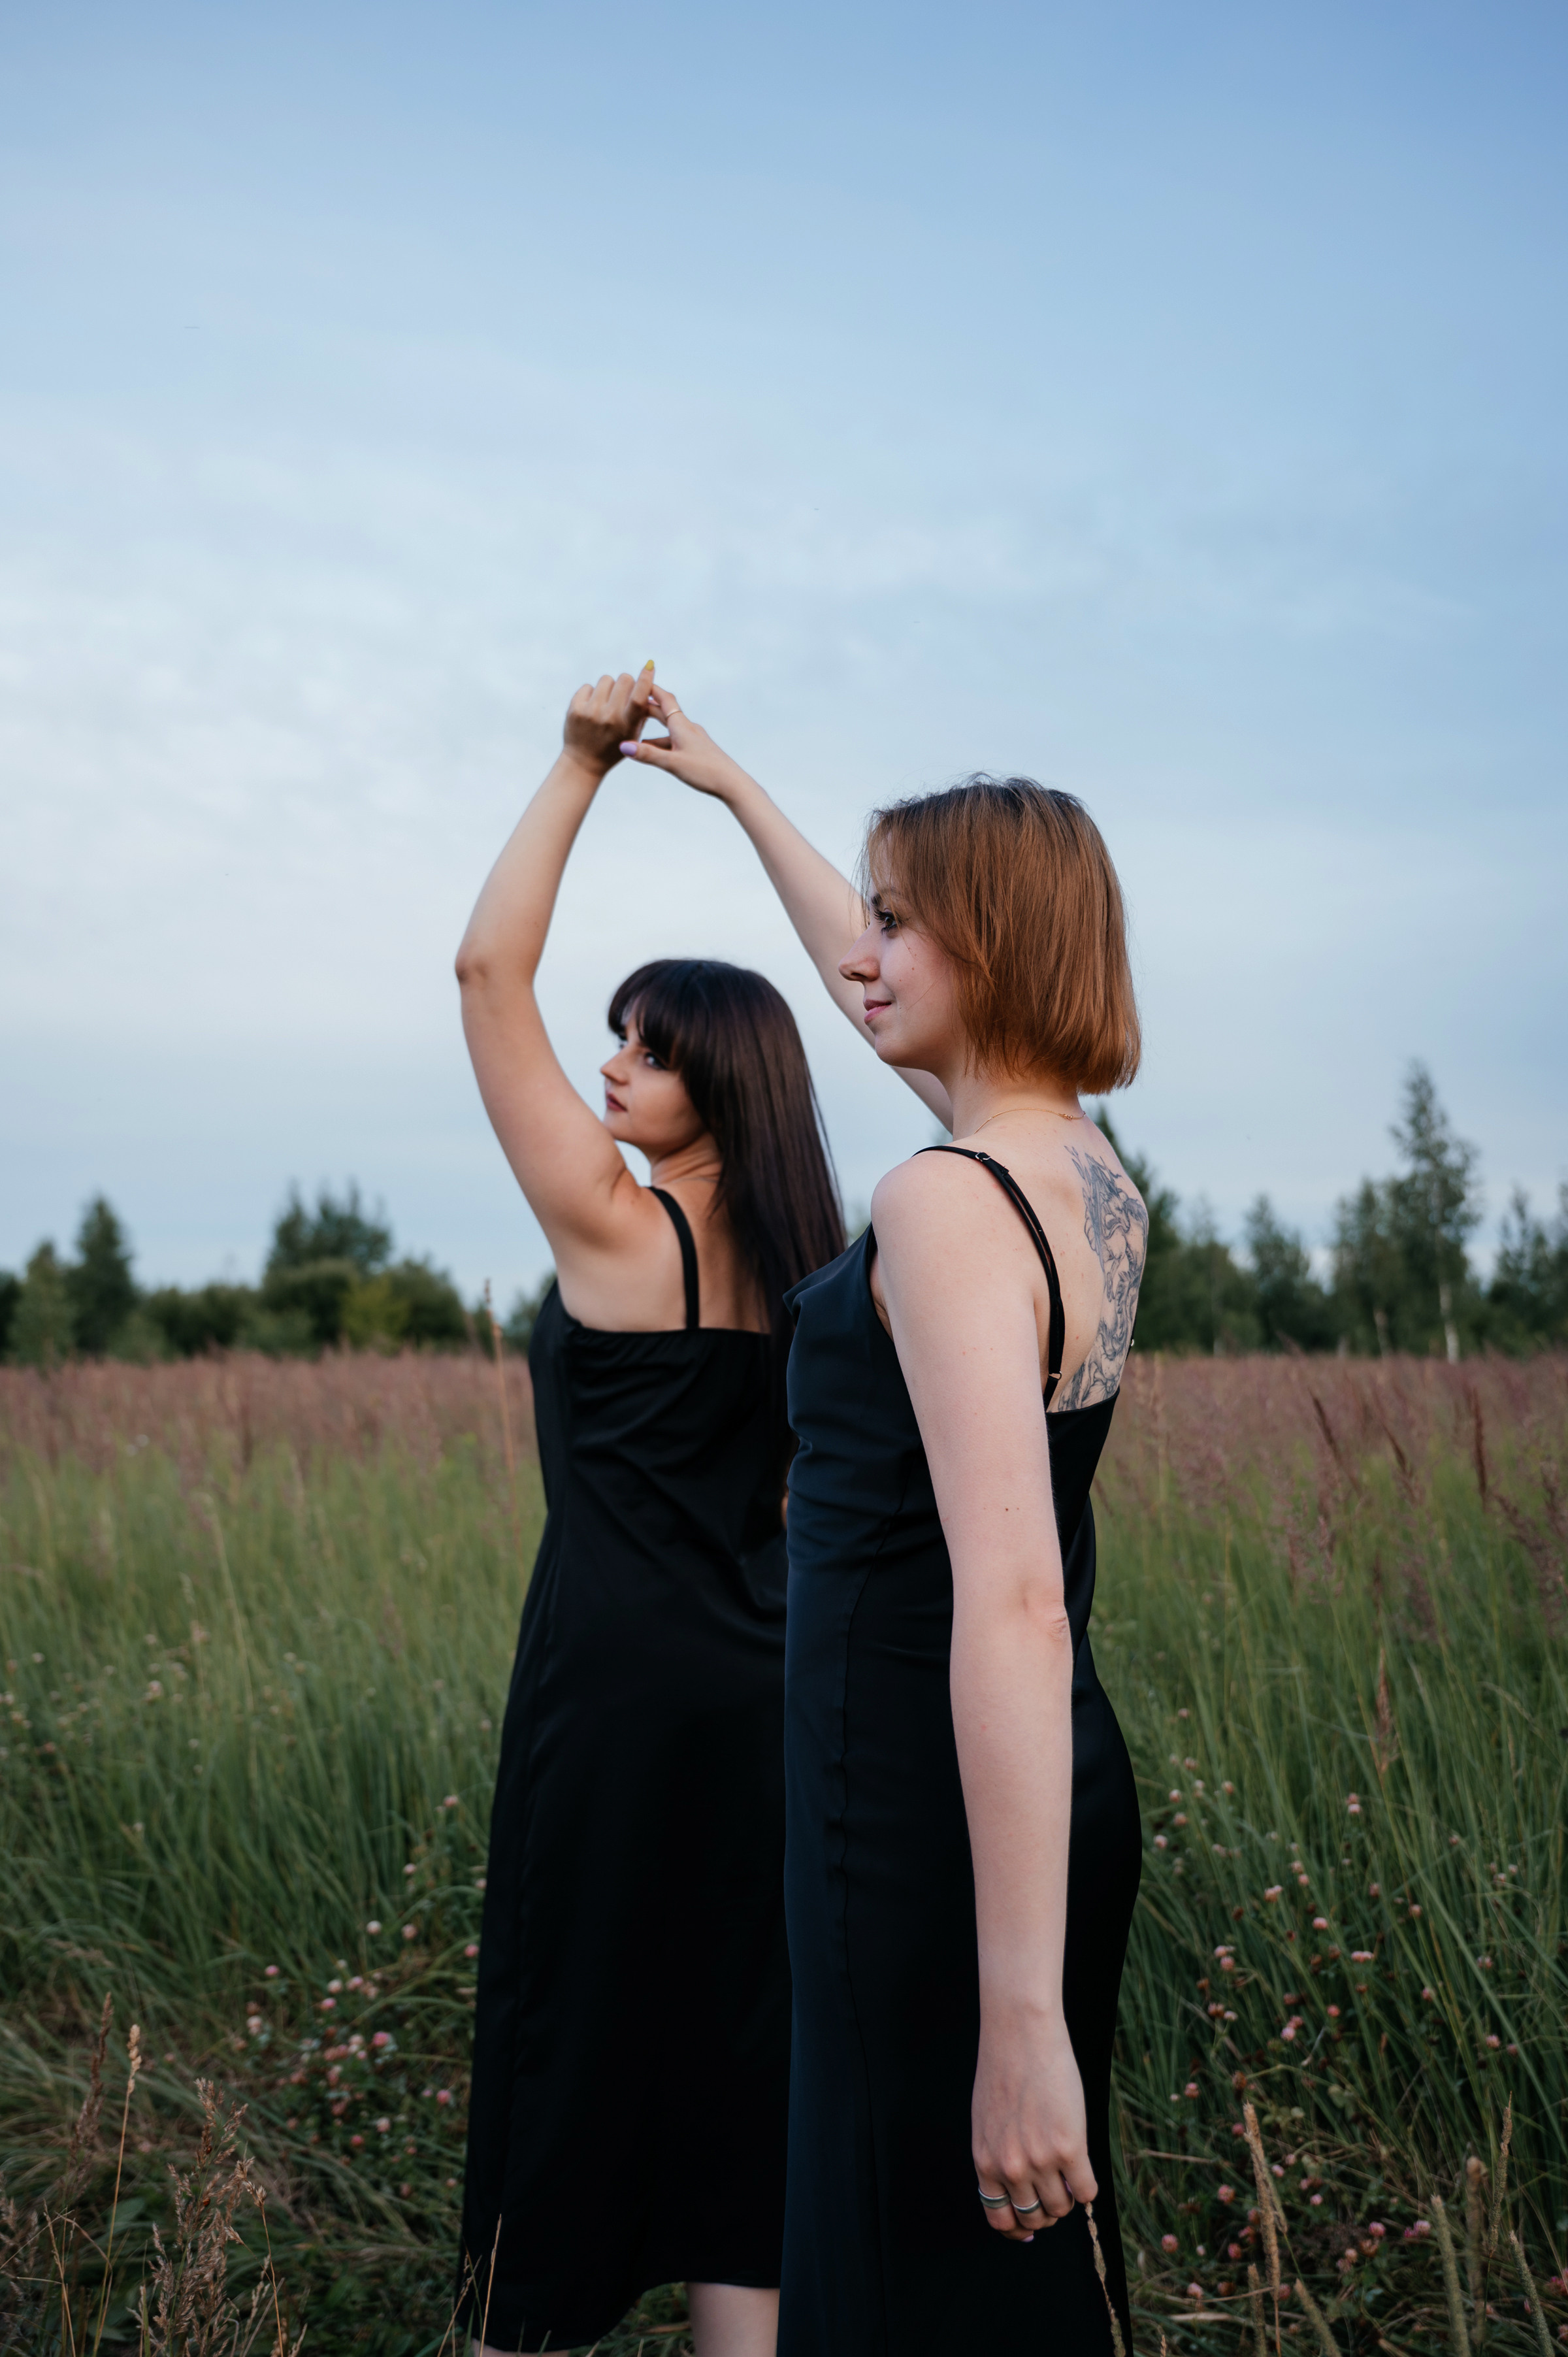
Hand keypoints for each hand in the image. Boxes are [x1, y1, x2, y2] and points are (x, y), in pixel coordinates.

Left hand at [562, 666, 653, 776]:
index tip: (649, 666)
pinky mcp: (575, 709)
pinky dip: (592, 694)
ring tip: (606, 703)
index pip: (639, 697)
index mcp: (626, 725)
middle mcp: (609, 718)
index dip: (646, 678)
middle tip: (623, 695)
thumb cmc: (614, 746)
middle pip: (624, 679)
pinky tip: (592, 708)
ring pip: (606, 679)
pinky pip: (588, 686)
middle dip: (626, 683)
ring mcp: (590, 713)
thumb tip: (649, 681)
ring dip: (609, 688)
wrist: (584, 762)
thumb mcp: (633, 734)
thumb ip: (642, 711)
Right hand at [617, 684, 754, 804]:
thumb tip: (623, 745)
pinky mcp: (698, 751)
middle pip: (665, 713)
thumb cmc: (705, 771)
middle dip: (647, 709)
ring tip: (635, 735)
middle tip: (629, 704)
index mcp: (682, 726)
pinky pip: (676, 742)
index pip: (665, 700)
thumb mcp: (672, 763)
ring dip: (652, 732)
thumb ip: (647, 754)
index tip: (638, 680)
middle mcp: (689, 729)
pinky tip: (655, 753)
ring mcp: (694, 740)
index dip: (651, 689)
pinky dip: (662, 744)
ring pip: (669, 731)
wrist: (732, 784)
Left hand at [972, 2008, 1096, 2244]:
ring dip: (1067, 2199)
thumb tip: (1015, 2188)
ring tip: (1069, 2178)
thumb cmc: (1004, 2070)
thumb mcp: (987, 2121)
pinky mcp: (1069, 2147)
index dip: (1017, 2228)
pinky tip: (1085, 2170)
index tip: (1030, 2227)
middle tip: (1055, 2194)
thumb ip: (997, 2155)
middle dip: (1046, 2213)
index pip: (999, 2220)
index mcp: (985, 2162)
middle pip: (1034, 2218)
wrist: (1020, 2035)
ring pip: (1060, 2207)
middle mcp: (1010, 2168)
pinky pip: (1086, 2191)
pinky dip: (1088, 2189)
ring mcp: (1040, 2160)